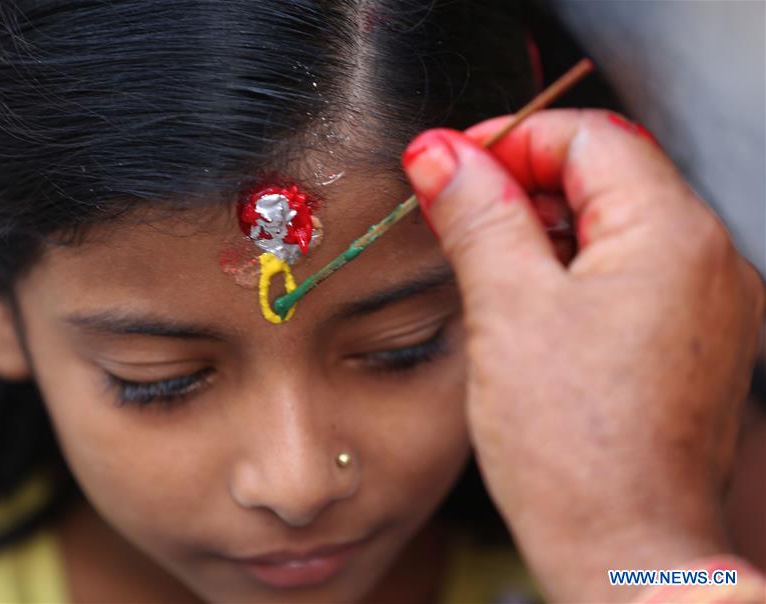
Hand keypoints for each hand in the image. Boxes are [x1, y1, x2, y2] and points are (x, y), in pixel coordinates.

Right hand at [401, 110, 763, 601]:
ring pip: (614, 225)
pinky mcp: (691, 341)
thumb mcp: (506, 309)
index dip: (508, 140)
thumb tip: (440, 153)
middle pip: (604, 176)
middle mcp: (708, 259)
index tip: (447, 164)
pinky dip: (573, 270)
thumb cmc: (572, 447)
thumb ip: (477, 215)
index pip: (587, 136)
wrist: (623, 550)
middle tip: (455, 216)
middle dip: (521, 184)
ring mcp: (708, 304)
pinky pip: (630, 273)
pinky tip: (529, 307)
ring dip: (543, 229)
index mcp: (672, 234)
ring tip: (488, 270)